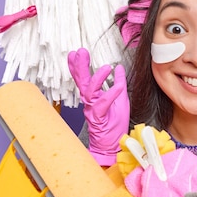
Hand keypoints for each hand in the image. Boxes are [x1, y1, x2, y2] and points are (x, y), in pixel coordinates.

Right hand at [68, 48, 129, 165]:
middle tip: (80, 52)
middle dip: (80, 66)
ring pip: (90, 92)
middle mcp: (90, 102)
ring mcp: (93, 110)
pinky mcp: (99, 118)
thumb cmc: (114, 124)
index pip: (84, 79)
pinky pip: (103, 105)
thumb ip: (119, 83)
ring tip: (106, 67)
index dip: (78, 66)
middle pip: (82, 82)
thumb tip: (119, 68)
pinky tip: (117, 87)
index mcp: (94, 97)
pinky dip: (110, 95)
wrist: (113, 144)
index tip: (75, 53)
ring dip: (97, 78)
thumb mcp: (121, 99)